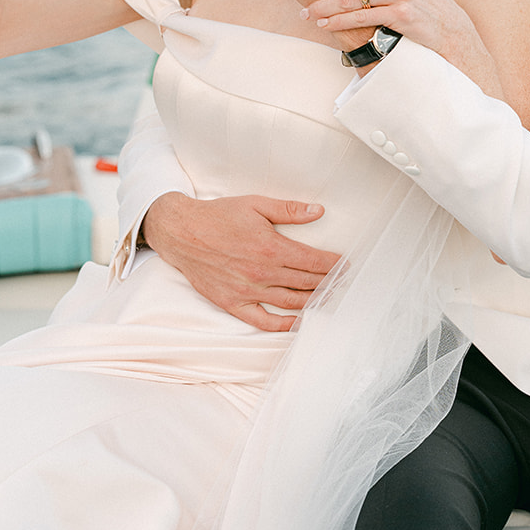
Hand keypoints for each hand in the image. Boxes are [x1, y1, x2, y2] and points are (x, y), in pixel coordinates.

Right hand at [141, 192, 341, 331]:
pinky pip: (263, 321)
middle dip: (329, 282)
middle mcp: (262, 273)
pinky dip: (284, 325)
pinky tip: (298, 321)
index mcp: (271, 248)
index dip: (333, 264)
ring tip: (329, 298)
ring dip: (313, 301)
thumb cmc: (219, 216)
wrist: (182, 233)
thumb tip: (318, 211)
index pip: (313, 262)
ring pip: (290, 302)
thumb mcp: (256, 204)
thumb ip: (289, 210)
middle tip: (344, 282)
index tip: (346, 265)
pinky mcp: (233, 304)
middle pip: (306, 283)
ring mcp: (248, 292)